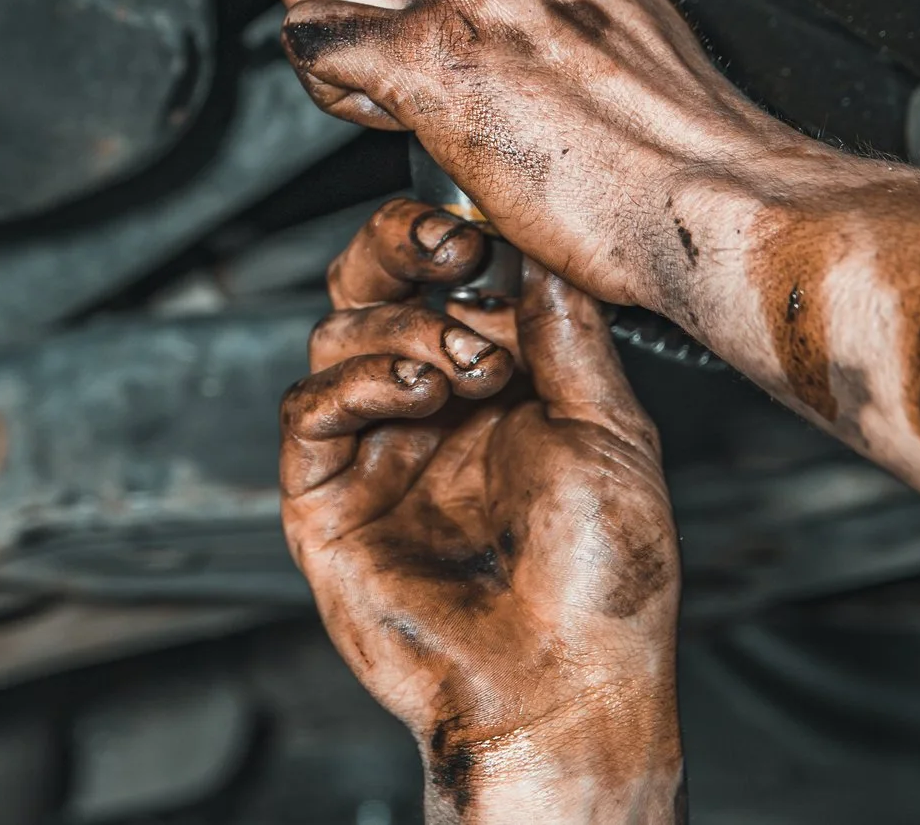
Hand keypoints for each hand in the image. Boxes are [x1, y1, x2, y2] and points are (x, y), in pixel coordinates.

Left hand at [276, 0, 825, 309]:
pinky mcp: (424, 59)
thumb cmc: (672, 135)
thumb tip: (483, 25)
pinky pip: (312, 44)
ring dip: (321, 38)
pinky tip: (382, 116)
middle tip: (367, 57)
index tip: (411, 28)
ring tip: (373, 90)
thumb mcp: (607, 18)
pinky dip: (327, 88)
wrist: (705, 189)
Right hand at [282, 199, 684, 823]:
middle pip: (371, 290)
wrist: (560, 683)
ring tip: (461, 369)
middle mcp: (428, 415)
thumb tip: (549, 253)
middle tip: (447, 252)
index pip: (446, 284)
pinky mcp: (326, 502)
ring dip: (398, 329)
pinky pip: (308, 412)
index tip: (477, 236)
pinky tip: (411, 392)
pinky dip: (353, 382)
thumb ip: (568, 336)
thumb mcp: (611, 435)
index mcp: (498, 393)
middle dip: (399, 251)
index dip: (450, 244)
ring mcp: (374, 456)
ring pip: (335, 337)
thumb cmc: (603, 587)